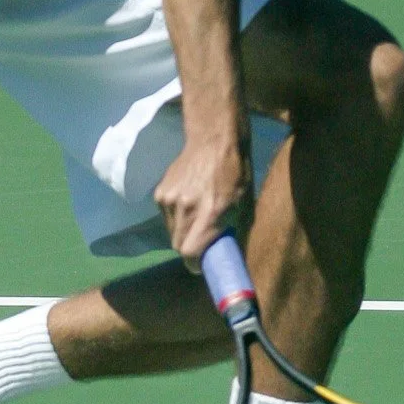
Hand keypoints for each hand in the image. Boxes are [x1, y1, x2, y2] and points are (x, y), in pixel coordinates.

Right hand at [154, 138, 252, 270]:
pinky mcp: (159, 192)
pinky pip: (165, 215)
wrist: (214, 140)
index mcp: (208, 214)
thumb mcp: (244, 205)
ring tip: (196, 215)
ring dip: (182, 230)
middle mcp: (185, 209)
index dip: (195, 263)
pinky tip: (188, 201)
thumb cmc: (237, 173)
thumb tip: (230, 257)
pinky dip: (175, 215)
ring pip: (170, 231)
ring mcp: (169, 199)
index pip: (189, 253)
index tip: (202, 262)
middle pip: (177, 246)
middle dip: (189, 248)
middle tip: (202, 239)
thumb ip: (234, 232)